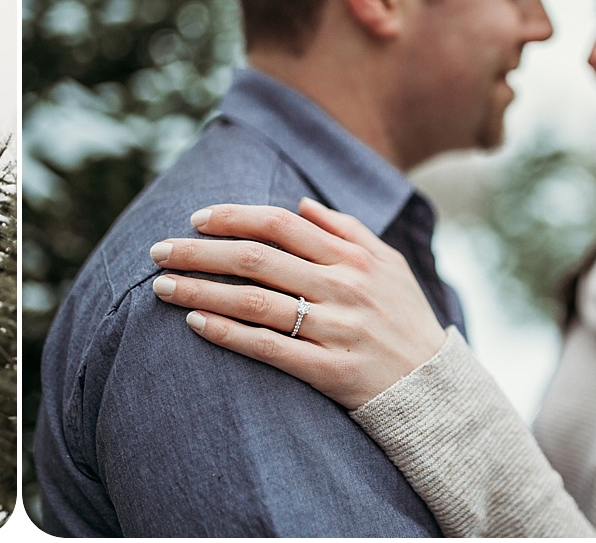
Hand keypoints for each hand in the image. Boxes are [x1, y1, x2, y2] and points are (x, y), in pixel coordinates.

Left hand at [148, 197, 445, 410]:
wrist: (437, 392)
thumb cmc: (406, 321)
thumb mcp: (388, 264)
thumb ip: (346, 229)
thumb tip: (300, 203)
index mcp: (352, 255)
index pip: (279, 223)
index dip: (233, 216)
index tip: (195, 218)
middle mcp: (341, 286)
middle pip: (256, 258)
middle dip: (200, 251)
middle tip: (157, 251)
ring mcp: (334, 329)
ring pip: (255, 301)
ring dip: (202, 291)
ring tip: (162, 288)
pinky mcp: (330, 372)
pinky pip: (269, 348)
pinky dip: (229, 334)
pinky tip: (196, 324)